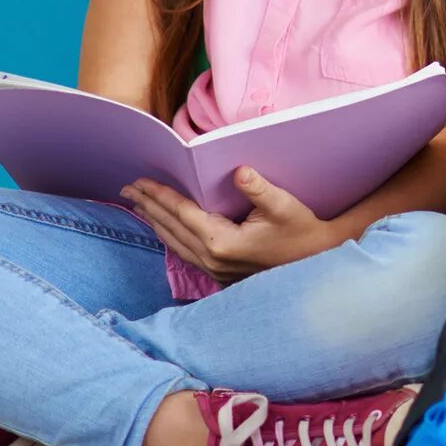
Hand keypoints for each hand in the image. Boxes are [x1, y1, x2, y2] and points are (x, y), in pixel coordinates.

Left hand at [121, 168, 336, 283]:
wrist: (318, 261)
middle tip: (128, 188)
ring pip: (173, 242)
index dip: (160, 195)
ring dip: (154, 221)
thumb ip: (260, 189)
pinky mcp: (219, 274)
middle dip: (148, 206)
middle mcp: (212, 258)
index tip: (141, 181)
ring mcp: (214, 269)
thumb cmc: (303, 232)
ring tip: (138, 205)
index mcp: (222, 242)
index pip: (182, 213)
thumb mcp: (285, 207)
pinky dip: (169, 236)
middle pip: (171, 227)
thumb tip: (239, 171)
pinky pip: (184, 252)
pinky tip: (163, 229)